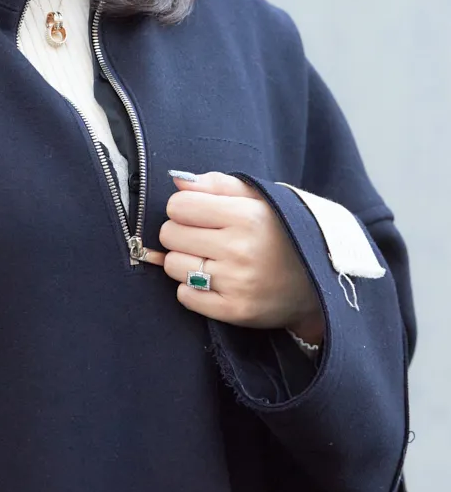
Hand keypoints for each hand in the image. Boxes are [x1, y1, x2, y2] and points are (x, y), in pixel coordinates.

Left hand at [139, 171, 325, 342]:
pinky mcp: (235, 311)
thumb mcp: (261, 198)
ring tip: (211, 260)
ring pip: (172, 265)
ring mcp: (237, 283)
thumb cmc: (284, 232)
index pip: (179, 205)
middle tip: (206, 238)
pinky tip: (215, 282)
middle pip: (170, 235)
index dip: (184, 207)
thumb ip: (218, 184)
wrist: (321, 281)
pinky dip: (192, 289)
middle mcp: (241, 249)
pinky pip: (184, 296)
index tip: (200, 214)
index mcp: (248, 216)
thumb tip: (179, 181)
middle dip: (182, 233)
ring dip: (184, 261)